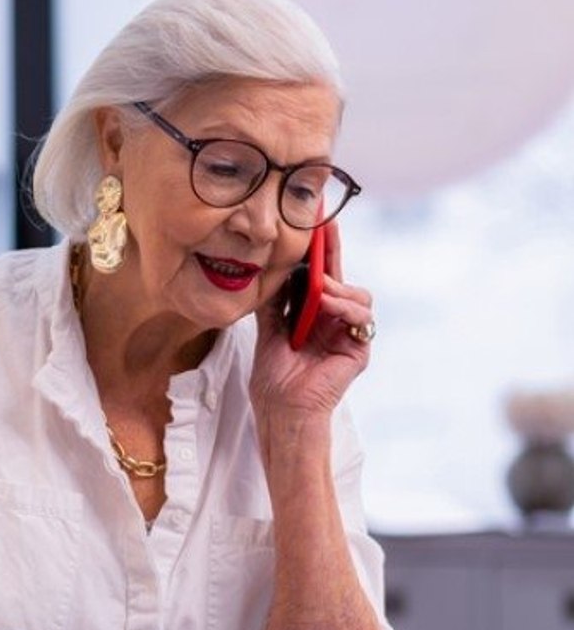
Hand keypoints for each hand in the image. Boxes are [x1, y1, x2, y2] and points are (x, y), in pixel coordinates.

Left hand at [250, 221, 373, 416]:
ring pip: (358, 294)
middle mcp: (336, 321)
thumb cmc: (274, 377)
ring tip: (317, 287)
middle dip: (333, 251)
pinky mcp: (360, 347)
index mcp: (315, 315)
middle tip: (324, 227)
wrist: (280, 409)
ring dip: (336, 286)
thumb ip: (274, 301)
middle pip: (343, 277)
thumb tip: (270, 267)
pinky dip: (343, 306)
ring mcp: (350, 333)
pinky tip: (325, 304)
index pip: (321, 275)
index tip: (315, 220)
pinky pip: (361, 316)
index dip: (320, 249)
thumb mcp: (268, 329)